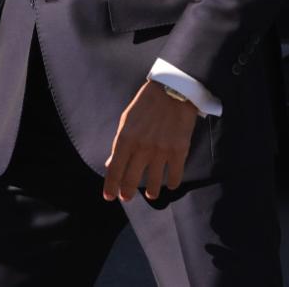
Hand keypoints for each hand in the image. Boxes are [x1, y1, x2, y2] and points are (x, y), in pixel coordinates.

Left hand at [102, 80, 198, 201]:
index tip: (109, 197)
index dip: (111, 186)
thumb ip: (119, 144)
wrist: (174, 89)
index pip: (115, 170)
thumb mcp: (127, 121)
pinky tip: (169, 184)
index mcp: (125, 138)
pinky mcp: (179, 150)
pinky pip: (175, 176)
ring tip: (150, 194)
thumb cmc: (146, 104)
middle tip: (126, 198)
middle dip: (127, 192)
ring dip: (151, 191)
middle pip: (131, 179)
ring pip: (153, 182)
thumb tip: (110, 163)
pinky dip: (171, 183)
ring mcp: (161, 151)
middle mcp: (141, 148)